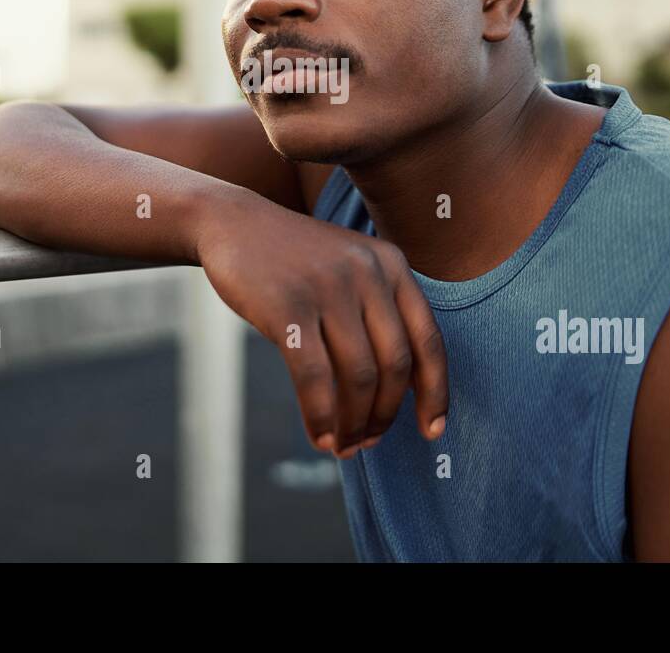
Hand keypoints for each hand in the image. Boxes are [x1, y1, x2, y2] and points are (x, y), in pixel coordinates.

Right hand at [195, 192, 448, 457]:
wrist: (234, 223)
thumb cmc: (295, 261)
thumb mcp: (350, 268)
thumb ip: (378, 313)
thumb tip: (395, 395)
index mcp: (392, 264)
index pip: (428, 339)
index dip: (435, 392)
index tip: (432, 430)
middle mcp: (368, 273)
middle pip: (395, 364)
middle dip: (385, 414)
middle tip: (368, 441)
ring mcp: (328, 288)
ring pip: (358, 375)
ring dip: (353, 422)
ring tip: (342, 445)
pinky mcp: (288, 306)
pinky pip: (314, 377)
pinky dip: (320, 415)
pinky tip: (318, 435)